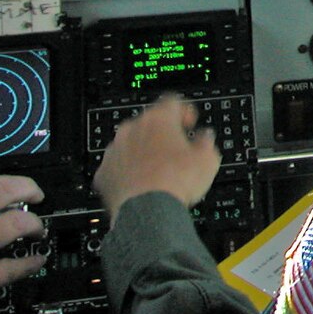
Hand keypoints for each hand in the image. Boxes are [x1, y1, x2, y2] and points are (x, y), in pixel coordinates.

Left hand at [92, 95, 220, 216]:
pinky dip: (127, 172)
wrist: (149, 211)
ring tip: (158, 170)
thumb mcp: (208, 158)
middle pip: (149, 123)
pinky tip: (141, 184)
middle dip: (162, 134)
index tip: (189, 122)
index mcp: (159, 119)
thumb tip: (204, 138)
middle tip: (175, 150)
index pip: (172, 102)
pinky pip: (116, 167)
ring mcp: (115, 151)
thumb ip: (206, 141)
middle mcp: (132, 129)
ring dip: (143, 152)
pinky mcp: (103, 173)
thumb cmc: (176, 182)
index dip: (184, 111)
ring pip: (130, 144)